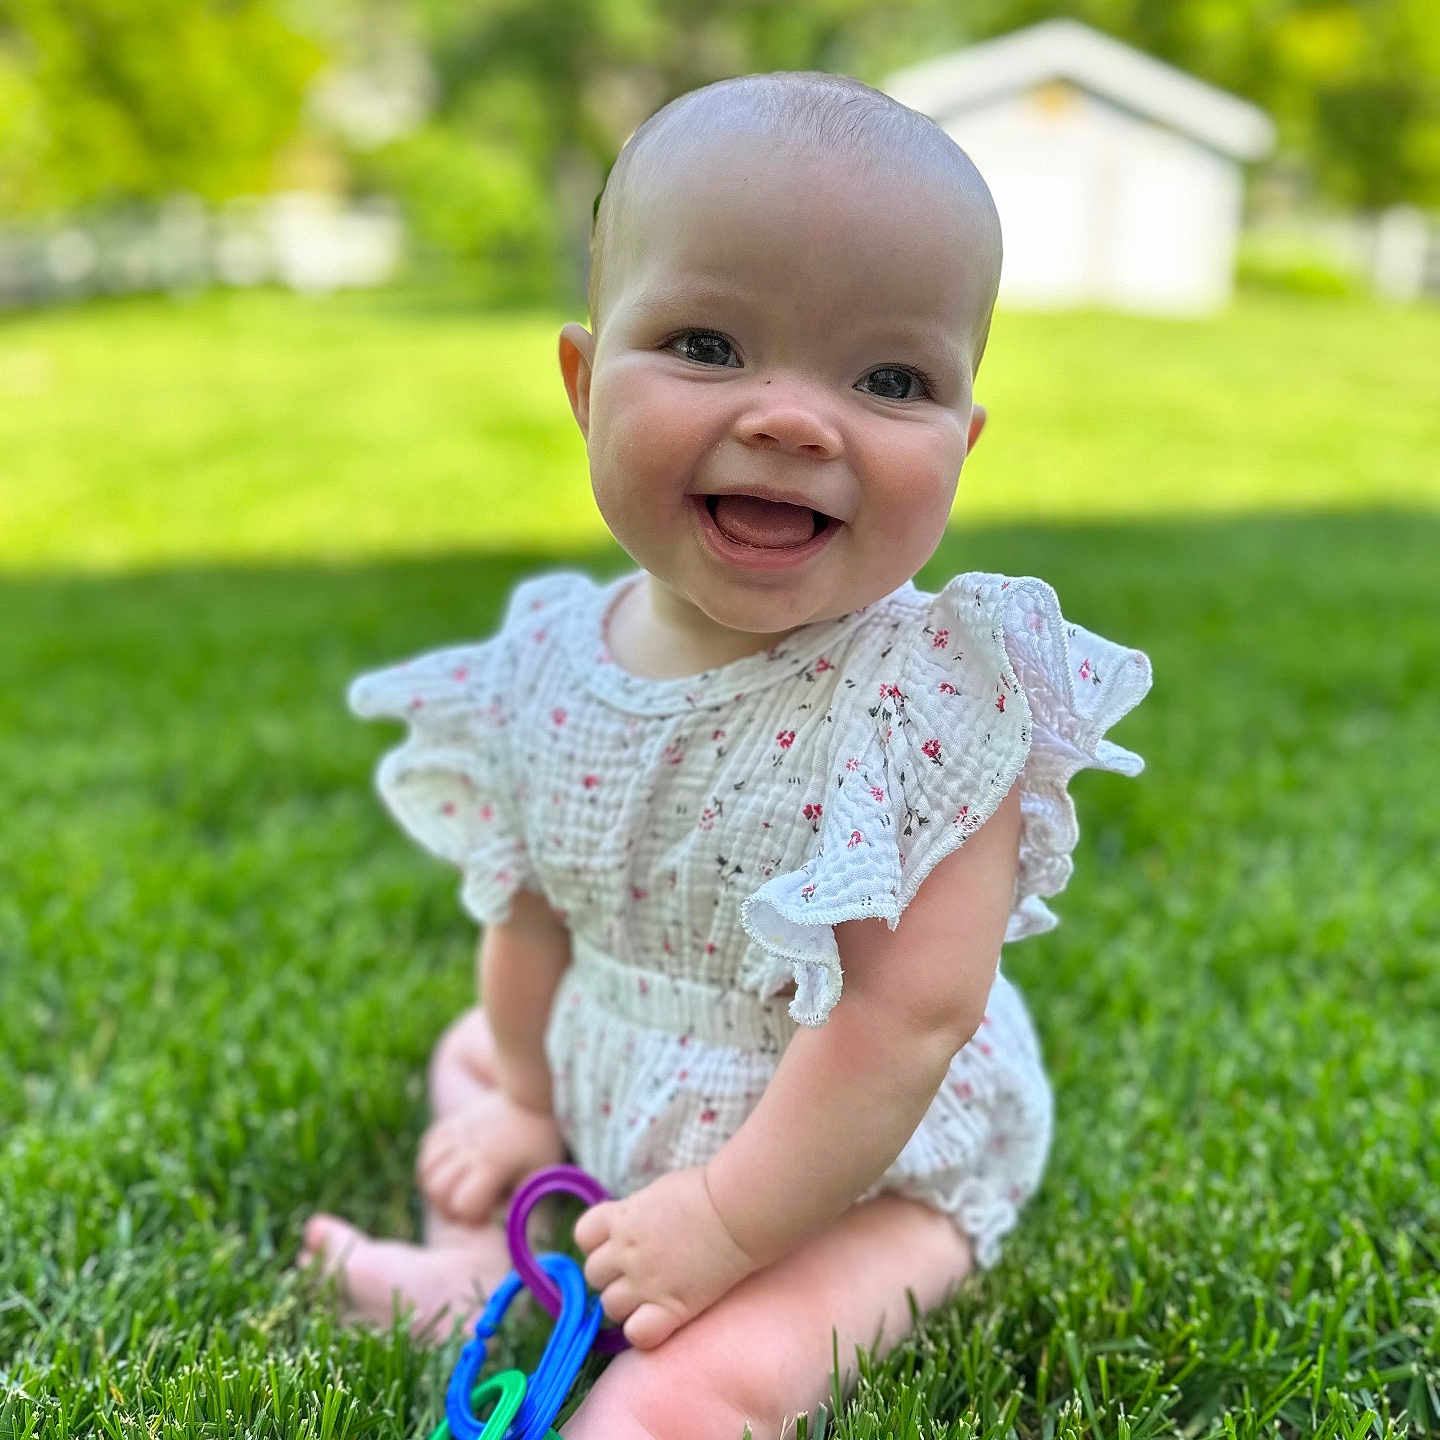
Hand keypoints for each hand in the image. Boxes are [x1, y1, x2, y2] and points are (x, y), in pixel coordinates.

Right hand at [417, 1089, 566, 1225]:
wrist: (533, 1095)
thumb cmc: (540, 1140)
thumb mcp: (540, 1174)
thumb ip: (520, 1201)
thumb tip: (497, 1220)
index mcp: (494, 1164)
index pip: (464, 1203)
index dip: (471, 1217)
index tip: (486, 1217)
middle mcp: (471, 1148)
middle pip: (437, 1189)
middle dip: (447, 1208)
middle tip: (466, 1208)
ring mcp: (459, 1133)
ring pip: (427, 1168)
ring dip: (435, 1187)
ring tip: (454, 1191)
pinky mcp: (453, 1122)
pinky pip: (427, 1145)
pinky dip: (431, 1163)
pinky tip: (448, 1169)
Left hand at [574, 1166, 759, 1348]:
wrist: (737, 1210)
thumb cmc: (705, 1191)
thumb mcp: (657, 1192)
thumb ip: (635, 1213)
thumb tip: (629, 1226)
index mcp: (622, 1218)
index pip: (583, 1235)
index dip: (597, 1242)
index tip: (616, 1243)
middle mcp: (626, 1251)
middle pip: (593, 1275)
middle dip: (611, 1274)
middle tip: (637, 1272)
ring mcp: (646, 1282)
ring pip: (610, 1307)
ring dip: (625, 1304)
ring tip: (650, 1296)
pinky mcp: (672, 1308)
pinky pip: (637, 1334)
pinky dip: (643, 1330)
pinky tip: (661, 1318)